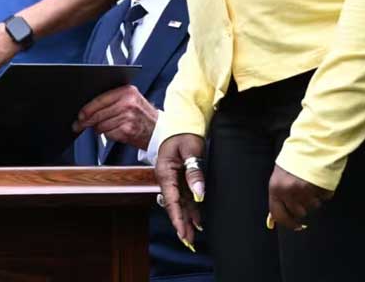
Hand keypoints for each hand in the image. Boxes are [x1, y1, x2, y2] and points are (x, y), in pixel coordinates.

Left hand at [73, 85, 157, 149]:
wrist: (159, 129)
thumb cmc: (142, 115)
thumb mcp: (131, 99)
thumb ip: (112, 99)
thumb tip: (88, 107)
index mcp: (127, 91)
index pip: (100, 99)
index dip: (87, 108)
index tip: (79, 114)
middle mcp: (128, 103)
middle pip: (98, 113)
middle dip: (86, 121)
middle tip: (79, 125)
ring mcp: (128, 117)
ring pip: (101, 125)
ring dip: (99, 128)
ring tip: (105, 127)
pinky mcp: (127, 130)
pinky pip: (108, 134)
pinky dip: (108, 134)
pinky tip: (115, 131)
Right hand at [154, 133, 205, 249]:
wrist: (182, 121)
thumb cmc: (184, 132)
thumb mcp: (190, 150)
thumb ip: (194, 172)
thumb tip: (199, 194)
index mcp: (165, 171)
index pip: (171, 199)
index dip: (177, 218)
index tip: (183, 233)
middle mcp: (167, 177)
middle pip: (174, 205)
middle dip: (181, 224)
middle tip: (188, 243)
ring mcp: (173, 178)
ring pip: (180, 203)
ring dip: (186, 219)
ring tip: (193, 237)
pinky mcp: (180, 177)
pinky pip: (185, 197)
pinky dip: (191, 209)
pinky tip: (197, 221)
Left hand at [267, 164, 332, 230]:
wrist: (311, 143)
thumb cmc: (294, 160)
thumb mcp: (280, 175)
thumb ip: (279, 195)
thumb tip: (274, 219)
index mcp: (276, 188)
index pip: (279, 215)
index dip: (288, 223)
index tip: (297, 226)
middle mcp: (290, 191)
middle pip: (300, 213)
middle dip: (304, 206)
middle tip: (305, 192)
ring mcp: (307, 190)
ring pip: (313, 206)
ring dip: (314, 198)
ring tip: (311, 182)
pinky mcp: (322, 188)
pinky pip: (325, 198)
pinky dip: (324, 192)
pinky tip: (320, 179)